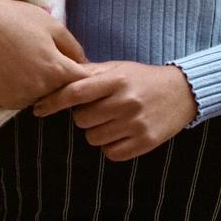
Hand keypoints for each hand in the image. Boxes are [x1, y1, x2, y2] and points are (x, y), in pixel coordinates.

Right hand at [0, 0, 89, 109]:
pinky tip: (16, 71)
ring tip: (31, 63)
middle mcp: (40, 89)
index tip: (81, 66)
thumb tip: (86, 65)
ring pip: (44, 98)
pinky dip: (25, 91)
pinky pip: (25, 100)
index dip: (85, 74)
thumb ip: (73, 48)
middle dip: (64, 80)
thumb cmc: (15, 18)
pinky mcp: (5, 101)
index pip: (83, 82)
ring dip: (44, 88)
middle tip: (50, 60)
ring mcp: (21, 97)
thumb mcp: (52, 25)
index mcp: (56, 69)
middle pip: (63, 92)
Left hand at [37, 61, 197, 161]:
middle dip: (84, 116)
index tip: (38, 108)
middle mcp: (126, 101)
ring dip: (97, 131)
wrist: (182, 92)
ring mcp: (136, 123)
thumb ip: (89, 72)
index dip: (53, 102)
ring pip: (94, 138)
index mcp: (116, 80)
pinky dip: (110, 146)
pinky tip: (121, 133)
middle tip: (98, 109)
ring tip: (112, 120)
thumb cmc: (141, 78)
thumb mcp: (117, 68)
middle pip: (81, 120)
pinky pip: (111, 153)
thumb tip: (55, 75)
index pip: (75, 92)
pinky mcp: (146, 142)